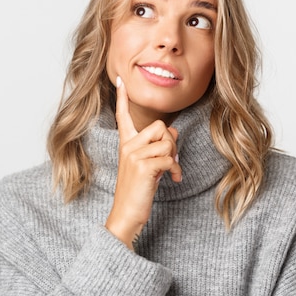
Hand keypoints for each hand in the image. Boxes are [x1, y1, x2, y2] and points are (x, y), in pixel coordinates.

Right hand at [104, 76, 181, 249]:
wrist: (126, 215)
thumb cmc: (137, 191)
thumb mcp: (147, 165)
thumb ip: (156, 147)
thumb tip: (174, 131)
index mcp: (125, 144)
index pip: (123, 116)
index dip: (122, 98)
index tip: (119, 80)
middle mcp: (127, 146)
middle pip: (159, 126)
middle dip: (170, 142)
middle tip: (169, 159)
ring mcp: (133, 155)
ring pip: (167, 142)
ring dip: (174, 158)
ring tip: (171, 173)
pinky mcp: (142, 166)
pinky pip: (169, 158)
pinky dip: (176, 170)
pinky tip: (173, 180)